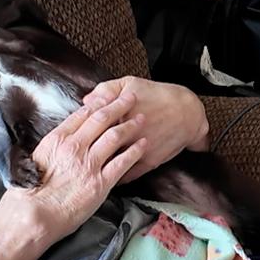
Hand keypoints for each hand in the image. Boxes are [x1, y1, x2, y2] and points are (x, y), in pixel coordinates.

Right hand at [8, 93, 147, 239]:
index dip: (98, 102)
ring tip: (141, 118)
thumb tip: (63, 139)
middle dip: (119, 105)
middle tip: (131, 98)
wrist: (34, 214)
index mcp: (58, 139)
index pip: (82, 114)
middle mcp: (75, 147)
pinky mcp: (100, 182)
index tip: (109, 96)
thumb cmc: (30, 192)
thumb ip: (54, 146)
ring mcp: (89, 164)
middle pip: (102, 119)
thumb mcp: (36, 159)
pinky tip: (143, 145)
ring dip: (130, 125)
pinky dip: (135, 151)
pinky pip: (123, 162)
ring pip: (115, 136)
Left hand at [82, 77, 208, 182]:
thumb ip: (104, 90)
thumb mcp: (129, 83)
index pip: (91, 126)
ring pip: (110, 163)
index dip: (79, 133)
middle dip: (85, 153)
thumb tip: (86, 101)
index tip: (73, 138)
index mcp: (118, 113)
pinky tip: (106, 176)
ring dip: (98, 167)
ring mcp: (137, 149)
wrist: (187, 113)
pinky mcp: (148, 162)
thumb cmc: (158, 95)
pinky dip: (115, 177)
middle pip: (98, 147)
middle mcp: (127, 133)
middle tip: (75, 158)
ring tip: (86, 170)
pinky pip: (126, 175)